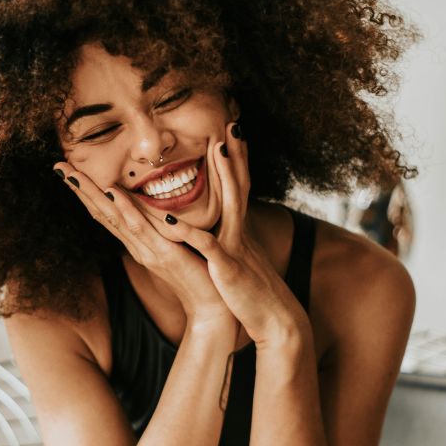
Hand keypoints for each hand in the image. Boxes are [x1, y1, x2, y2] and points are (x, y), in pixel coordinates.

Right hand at [52, 143, 236, 330]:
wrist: (212, 306)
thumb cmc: (198, 274)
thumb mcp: (176, 246)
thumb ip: (163, 229)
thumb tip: (155, 209)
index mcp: (139, 243)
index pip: (107, 213)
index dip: (88, 193)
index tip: (70, 171)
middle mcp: (137, 246)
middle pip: (102, 213)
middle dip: (80, 189)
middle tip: (58, 166)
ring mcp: (148, 250)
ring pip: (114, 218)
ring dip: (93, 195)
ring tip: (73, 174)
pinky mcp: (165, 255)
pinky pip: (142, 229)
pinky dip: (126, 210)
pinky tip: (114, 193)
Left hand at [170, 122, 311, 351]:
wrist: (276, 321)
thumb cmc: (253, 293)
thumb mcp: (241, 261)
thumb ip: (231, 243)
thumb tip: (223, 231)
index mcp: (238, 232)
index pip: (238, 190)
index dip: (236, 163)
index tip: (232, 136)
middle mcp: (239, 233)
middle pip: (240, 186)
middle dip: (237, 155)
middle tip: (233, 124)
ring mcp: (235, 247)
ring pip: (231, 205)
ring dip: (226, 176)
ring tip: (218, 149)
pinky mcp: (227, 267)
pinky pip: (207, 245)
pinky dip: (188, 232)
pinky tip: (170, 217)